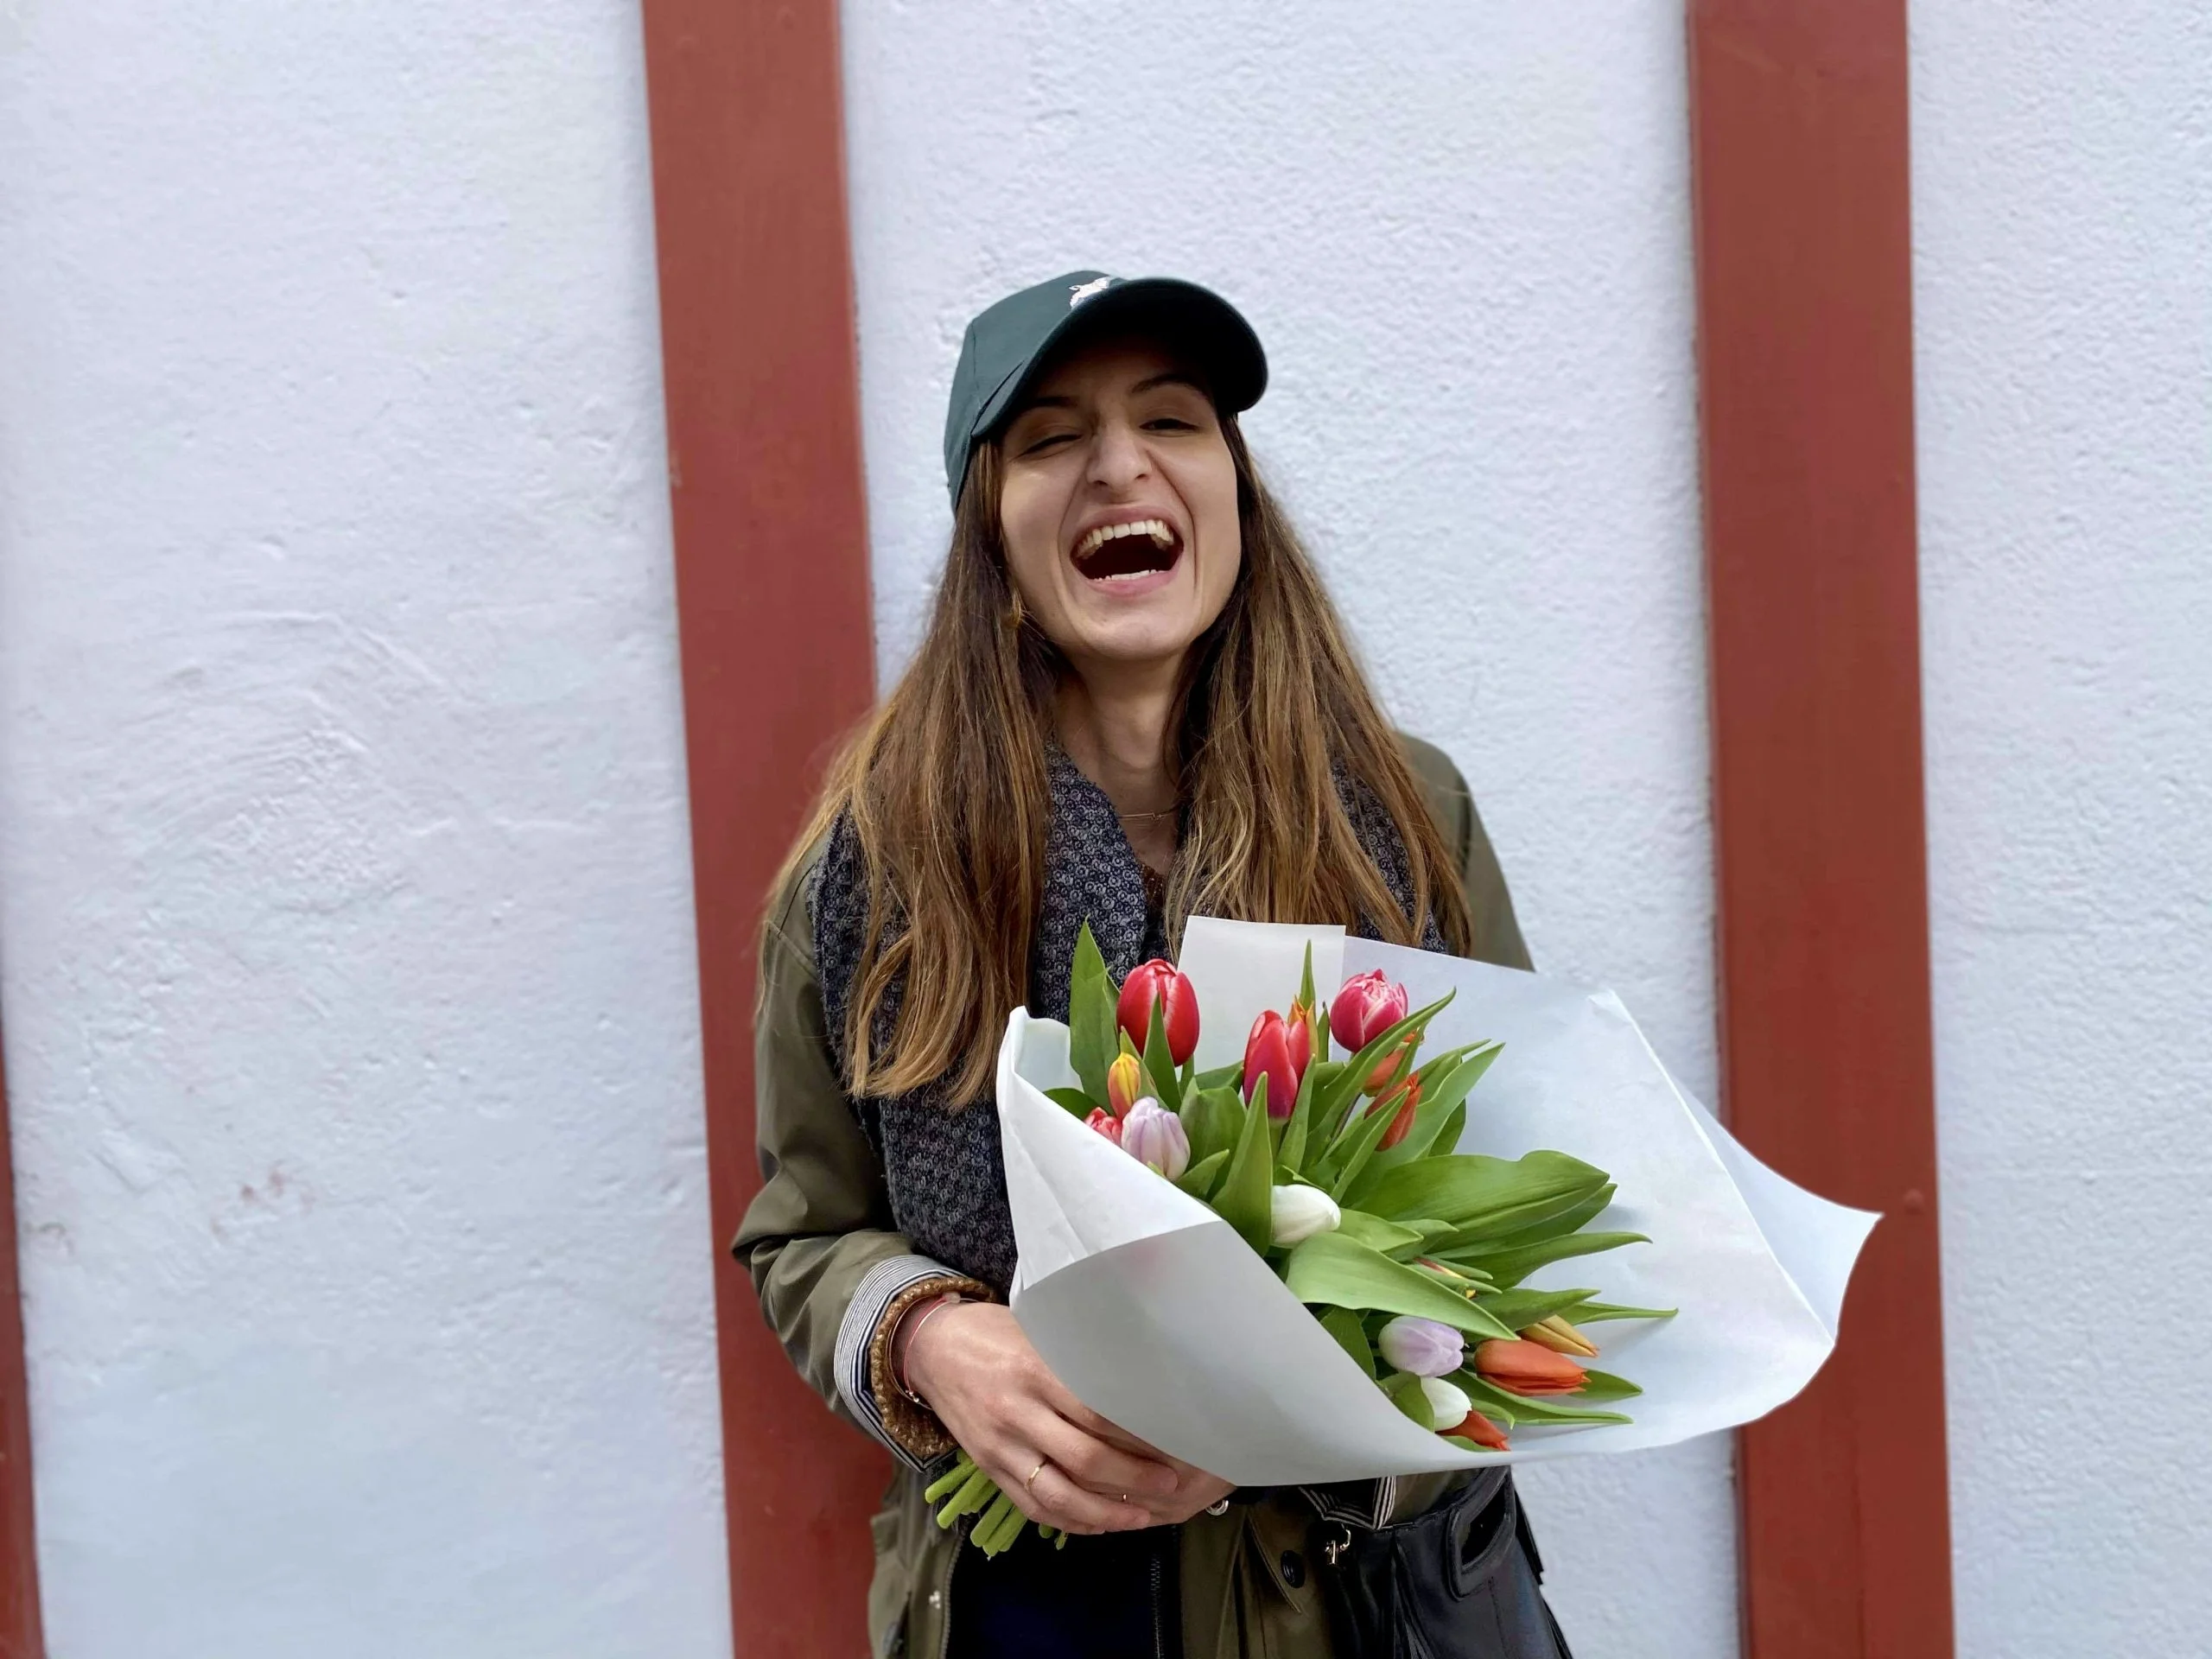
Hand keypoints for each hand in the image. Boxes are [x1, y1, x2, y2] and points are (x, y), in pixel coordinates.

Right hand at [903, 1300, 1228, 1533]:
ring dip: (1106, 1513)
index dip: (1136, 1435)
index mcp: (1035, 1370)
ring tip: (1143, 1516)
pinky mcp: (989, 1469)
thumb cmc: (996, 1331)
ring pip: (1059, 1495)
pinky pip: (1033, 1506)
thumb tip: (1141, 1379)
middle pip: (1084, 1459)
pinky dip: (1070, 1521)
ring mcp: (1000, 1447)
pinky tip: (1100, 1523)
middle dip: (1133, 1479)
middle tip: (1170, 1483)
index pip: (1096, 1413)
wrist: (931, 1348)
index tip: (1172, 1441)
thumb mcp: (1040, 1330)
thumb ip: (1081, 1358)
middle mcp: (1016, 1412)